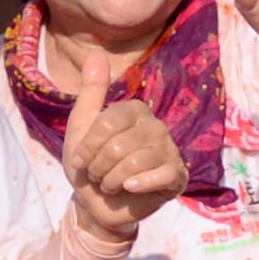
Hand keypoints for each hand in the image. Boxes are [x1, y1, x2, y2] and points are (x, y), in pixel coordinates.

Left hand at [59, 58, 187, 239]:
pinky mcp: (177, 176)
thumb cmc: (89, 165)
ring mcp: (170, 151)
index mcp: (135, 110)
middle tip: (98, 175)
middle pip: (119, 145)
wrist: (97, 206)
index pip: (107, 122)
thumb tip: (95, 53)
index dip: (88, 146)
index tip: (80, 159)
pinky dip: (138, 185)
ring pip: (137, 162)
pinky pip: (161, 175)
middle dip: (99, 167)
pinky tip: (130, 188)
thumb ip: (91, 93)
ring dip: (112, 180)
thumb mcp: (81, 128)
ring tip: (111, 184)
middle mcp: (156, 126)